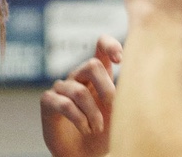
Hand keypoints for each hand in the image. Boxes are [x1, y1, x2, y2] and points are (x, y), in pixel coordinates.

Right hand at [41, 36, 121, 156]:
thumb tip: (133, 84)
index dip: (109, 45)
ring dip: (92, 113)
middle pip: (91, 65)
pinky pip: (63, 103)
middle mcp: (79, 78)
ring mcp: (62, 89)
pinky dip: (78, 119)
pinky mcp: (48, 102)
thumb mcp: (119, 116)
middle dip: (106, 89)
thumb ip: (123, 97)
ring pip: (78, 90)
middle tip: (113, 108)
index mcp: (98, 76)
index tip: (120, 60)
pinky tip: (85, 129)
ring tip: (96, 129)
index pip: (100, 46)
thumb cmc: (105, 136)